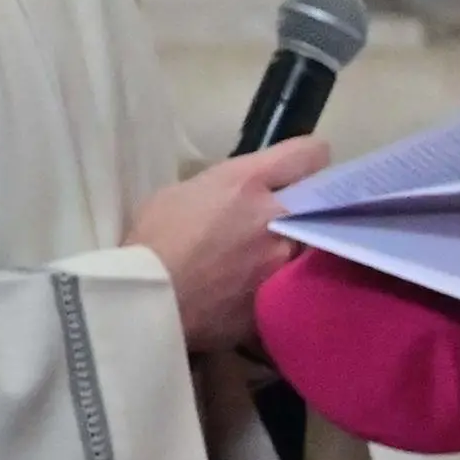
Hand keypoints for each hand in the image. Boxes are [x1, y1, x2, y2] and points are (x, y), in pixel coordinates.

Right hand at [127, 138, 327, 351]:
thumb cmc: (151, 243)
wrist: (145, 305)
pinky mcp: (281, 301)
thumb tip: (243, 196)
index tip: (301, 172)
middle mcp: (276, 219)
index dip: (309, 161)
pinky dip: (277, 288)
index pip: (309, 155)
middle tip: (275, 222)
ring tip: (260, 263)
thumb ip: (224, 187)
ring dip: (291, 251)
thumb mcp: (180, 193)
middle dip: (298, 211)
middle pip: (314, 206)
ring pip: (309, 248)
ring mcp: (283, 264)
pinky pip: (292, 288)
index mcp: (248, 183)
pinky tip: (252, 294)